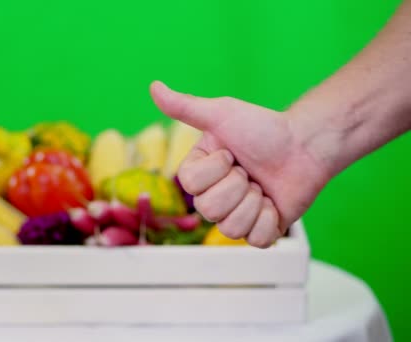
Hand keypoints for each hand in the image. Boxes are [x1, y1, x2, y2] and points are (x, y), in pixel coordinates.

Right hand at [150, 81, 330, 247]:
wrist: (305, 145)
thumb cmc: (262, 128)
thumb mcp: (221, 114)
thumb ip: (184, 106)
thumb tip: (153, 86)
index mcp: (199, 173)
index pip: (191, 186)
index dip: (216, 170)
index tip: (231, 153)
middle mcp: (213, 197)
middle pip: (209, 211)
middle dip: (238, 186)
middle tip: (250, 171)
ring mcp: (236, 216)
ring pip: (231, 229)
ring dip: (254, 203)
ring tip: (263, 187)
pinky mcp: (261, 231)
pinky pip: (257, 240)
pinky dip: (270, 220)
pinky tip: (274, 203)